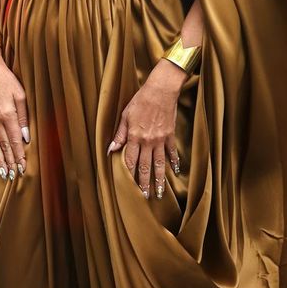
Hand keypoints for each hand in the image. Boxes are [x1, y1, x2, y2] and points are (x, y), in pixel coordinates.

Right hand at [0, 44, 29, 179]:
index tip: (23, 167)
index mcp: (7, 115)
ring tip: (3, 173)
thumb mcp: (21, 96)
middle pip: (4, 147)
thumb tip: (26, 137)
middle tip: (13, 176)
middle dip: (10, 162)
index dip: (19, 156)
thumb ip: (23, 117)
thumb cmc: (7, 81)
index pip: (15, 141)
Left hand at [107, 59, 184, 198]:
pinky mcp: (170, 135)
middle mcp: (148, 141)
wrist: (161, 90)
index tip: (127, 187)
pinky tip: (176, 171)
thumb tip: (110, 149)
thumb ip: (119, 134)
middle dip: (144, 183)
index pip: (129, 160)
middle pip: (145, 167)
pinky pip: (172, 152)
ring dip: (159, 179)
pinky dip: (174, 162)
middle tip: (144, 197)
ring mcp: (160, 140)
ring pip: (159, 164)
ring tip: (159, 192)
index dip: (128, 174)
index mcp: (134, 137)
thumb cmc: (141, 100)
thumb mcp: (125, 115)